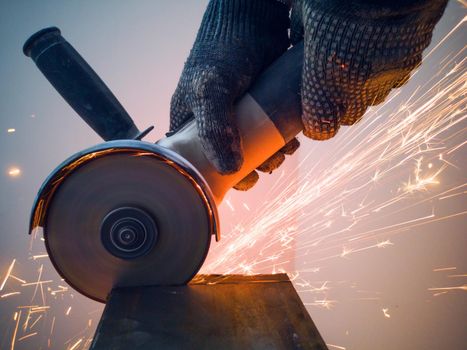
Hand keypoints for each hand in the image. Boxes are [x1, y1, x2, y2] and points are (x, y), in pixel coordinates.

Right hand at [170, 0, 289, 174]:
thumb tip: (229, 171)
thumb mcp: (211, 90)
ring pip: (254, 146)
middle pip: (231, 157)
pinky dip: (282, 138)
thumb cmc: (223, 50)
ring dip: (272, 154)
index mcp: (190, 122)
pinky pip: (270, 129)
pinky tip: (292, 139)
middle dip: (254, 167)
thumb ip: (214, 129)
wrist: (252, 15)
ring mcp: (239, 113)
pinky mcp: (261, 104)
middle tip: (270, 165)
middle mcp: (213, 120)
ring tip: (285, 151)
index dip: (220, 176)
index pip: (201, 162)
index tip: (244, 180)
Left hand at [291, 0, 446, 139]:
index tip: (311, 117)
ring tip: (357, 64)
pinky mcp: (409, 63)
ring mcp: (386, 77)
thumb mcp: (305, 14)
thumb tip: (297, 43)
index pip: (321, 128)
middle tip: (333, 86)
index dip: (316, 125)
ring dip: (363, 89)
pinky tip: (378, 50)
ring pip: (373, 99)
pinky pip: (395, 79)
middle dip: (340, 108)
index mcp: (323, 79)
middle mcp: (356, 87)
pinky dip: (385, 71)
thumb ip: (299, 38)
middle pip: (349, 117)